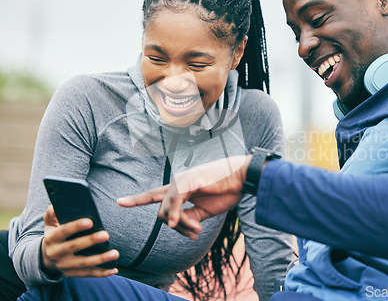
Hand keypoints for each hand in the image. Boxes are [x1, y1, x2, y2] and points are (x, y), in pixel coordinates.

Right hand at [41, 205, 118, 276]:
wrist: (46, 258)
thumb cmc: (55, 235)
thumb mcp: (50, 224)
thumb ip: (51, 214)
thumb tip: (55, 205)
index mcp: (51, 238)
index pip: (63, 231)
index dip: (76, 226)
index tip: (90, 221)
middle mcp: (56, 253)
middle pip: (75, 247)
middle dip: (91, 241)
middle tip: (106, 235)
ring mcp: (64, 265)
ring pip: (84, 263)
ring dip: (100, 259)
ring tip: (115, 253)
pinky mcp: (73, 273)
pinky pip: (88, 274)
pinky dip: (102, 273)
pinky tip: (114, 269)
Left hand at [118, 155, 250, 239]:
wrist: (242, 179)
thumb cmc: (227, 191)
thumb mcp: (205, 210)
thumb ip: (190, 217)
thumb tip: (178, 226)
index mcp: (181, 189)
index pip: (154, 195)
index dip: (137, 199)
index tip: (120, 202)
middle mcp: (176, 183)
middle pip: (161, 213)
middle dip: (176, 228)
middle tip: (195, 234)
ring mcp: (179, 181)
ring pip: (165, 212)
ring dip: (181, 226)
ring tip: (198, 230)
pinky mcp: (186, 182)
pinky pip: (173, 204)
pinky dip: (176, 216)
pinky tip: (179, 223)